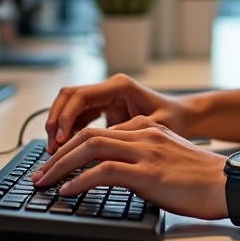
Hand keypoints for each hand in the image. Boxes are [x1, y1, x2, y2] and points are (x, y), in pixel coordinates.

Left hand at [32, 116, 227, 219]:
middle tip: (39, 174)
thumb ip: (147, 159)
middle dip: (58, 155)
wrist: (230, 184)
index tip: (57, 163)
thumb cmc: (205, 180)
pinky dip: (80, 180)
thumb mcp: (171, 160)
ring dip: (61, 166)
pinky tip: (68, 192)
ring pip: (89, 148)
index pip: (100, 131)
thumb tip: (122, 176)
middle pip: (88, 135)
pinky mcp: (146, 171)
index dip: (73, 146)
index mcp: (148, 130)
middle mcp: (143, 134)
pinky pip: (103, 171)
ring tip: (44, 183)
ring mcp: (144, 151)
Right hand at [44, 74, 193, 152]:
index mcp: (120, 87)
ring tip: (55, 153)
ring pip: (70, 106)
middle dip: (55, 121)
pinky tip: (68, 151)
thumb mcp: (154, 127)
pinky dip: (69, 132)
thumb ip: (127, 132)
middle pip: (68, 97)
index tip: (59, 141)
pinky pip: (78, 116)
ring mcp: (106, 97)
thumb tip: (97, 147)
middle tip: (51, 149)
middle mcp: (110, 88)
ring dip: (59, 128)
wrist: (188, 117)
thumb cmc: (176, 120)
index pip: (80, 96)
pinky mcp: (105, 108)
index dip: (65, 118)